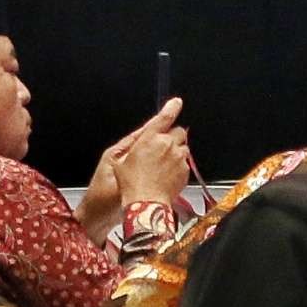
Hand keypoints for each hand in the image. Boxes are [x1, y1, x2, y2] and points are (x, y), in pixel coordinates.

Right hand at [84, 99, 190, 234]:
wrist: (145, 204)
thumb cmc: (130, 185)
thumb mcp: (120, 161)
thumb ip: (133, 146)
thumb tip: (140, 140)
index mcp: (149, 139)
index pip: (164, 117)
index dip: (171, 108)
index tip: (176, 102)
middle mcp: (166, 145)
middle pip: (178, 132)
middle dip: (172, 138)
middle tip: (161, 150)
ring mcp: (178, 158)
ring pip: (183, 147)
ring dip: (176, 152)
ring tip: (163, 166)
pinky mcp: (185, 170)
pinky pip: (185, 163)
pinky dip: (179, 166)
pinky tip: (167, 176)